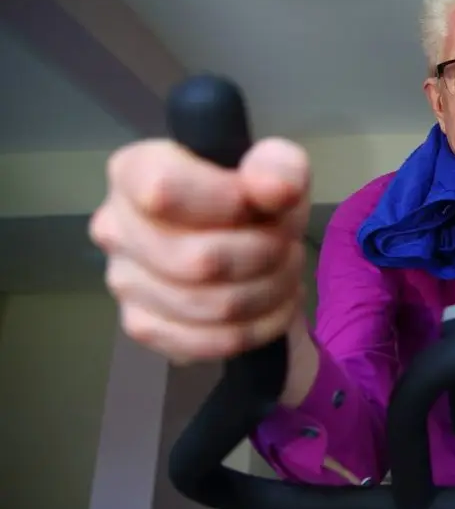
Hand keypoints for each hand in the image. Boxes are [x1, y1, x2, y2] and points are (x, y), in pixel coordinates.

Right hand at [90, 137, 311, 364]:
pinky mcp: (142, 326)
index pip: (163, 189)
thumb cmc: (255, 204)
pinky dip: (257, 327)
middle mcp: (116, 226)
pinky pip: (209, 341)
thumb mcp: (278, 172)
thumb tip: (274, 188)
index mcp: (135, 171)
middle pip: (200, 259)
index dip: (226, 203)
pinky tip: (269, 305)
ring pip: (214, 305)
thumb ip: (279, 166)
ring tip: (281, 272)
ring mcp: (124, 281)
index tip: (262, 206)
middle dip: (265, 256)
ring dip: (269, 291)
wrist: (252, 254)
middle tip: (285, 245)